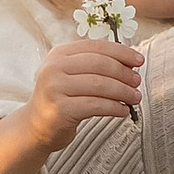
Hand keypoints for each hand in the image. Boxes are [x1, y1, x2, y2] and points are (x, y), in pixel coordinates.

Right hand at [0, 40, 142, 173]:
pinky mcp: (60, 110)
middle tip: (137, 82)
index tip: (139, 60)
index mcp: (59, 54)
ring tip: (135, 98)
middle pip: (99, 64)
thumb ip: (94, 65)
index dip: (121, 52)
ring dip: (123, 91)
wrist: (35, 126)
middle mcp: (54, 68)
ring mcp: (55, 88)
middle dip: (124, 73)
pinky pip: (95, 105)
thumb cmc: (61, 99)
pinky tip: (123, 110)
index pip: (95, 47)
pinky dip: (114, 107)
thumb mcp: (71, 75)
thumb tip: (131, 62)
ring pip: (100, 85)